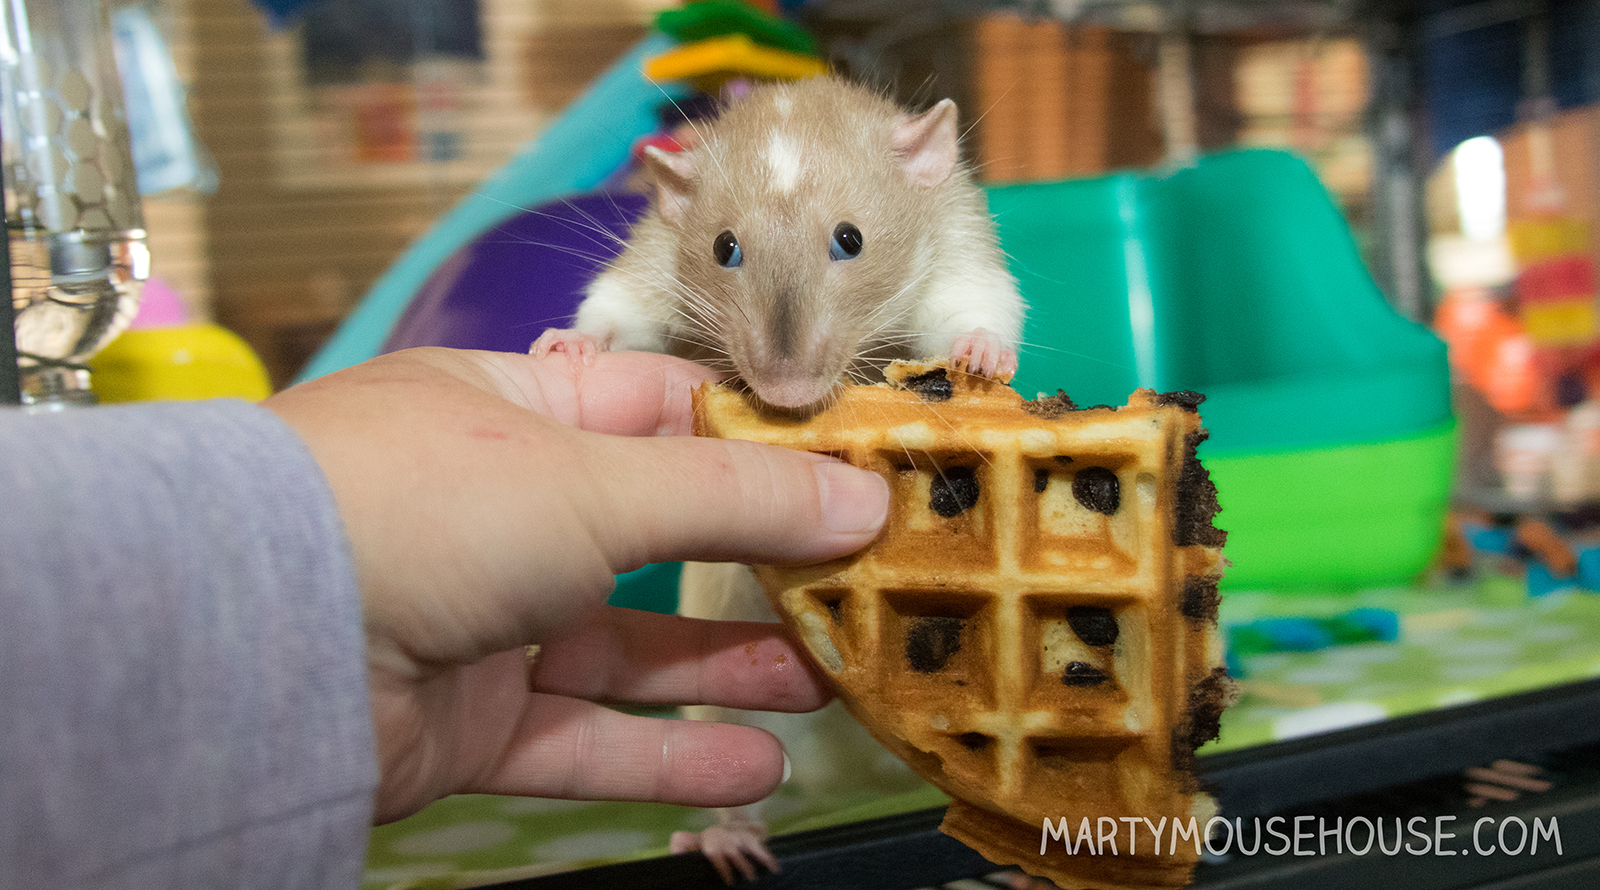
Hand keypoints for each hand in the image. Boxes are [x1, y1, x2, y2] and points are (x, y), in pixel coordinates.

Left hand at [263, 347, 889, 822]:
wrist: (254, 646)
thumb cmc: (419, 506)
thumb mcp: (597, 481)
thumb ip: (736, 499)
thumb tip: (862, 498)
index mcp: (511, 411)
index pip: (659, 412)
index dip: (757, 440)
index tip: (853, 468)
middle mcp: (496, 509)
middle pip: (654, 536)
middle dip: (755, 563)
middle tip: (856, 582)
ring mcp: (481, 619)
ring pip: (626, 646)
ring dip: (725, 667)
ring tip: (827, 679)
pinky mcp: (467, 721)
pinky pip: (584, 738)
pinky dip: (667, 755)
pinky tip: (756, 766)